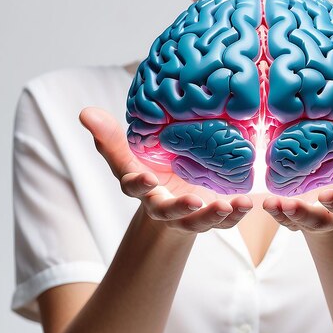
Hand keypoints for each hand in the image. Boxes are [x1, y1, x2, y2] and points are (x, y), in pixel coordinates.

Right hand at [79, 107, 252, 234]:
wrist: (173, 192)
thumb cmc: (151, 168)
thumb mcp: (130, 153)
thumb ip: (110, 136)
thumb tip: (85, 112)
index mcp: (142, 187)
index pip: (133, 187)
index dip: (138, 184)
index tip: (144, 178)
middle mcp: (164, 205)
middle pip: (168, 211)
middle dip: (179, 209)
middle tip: (193, 202)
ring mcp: (188, 214)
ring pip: (198, 221)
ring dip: (214, 216)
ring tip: (230, 206)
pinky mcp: (211, 215)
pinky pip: (224, 220)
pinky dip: (235, 215)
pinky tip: (247, 205)